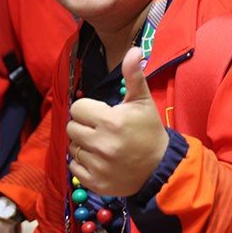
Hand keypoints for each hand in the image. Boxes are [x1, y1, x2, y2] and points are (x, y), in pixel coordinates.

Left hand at [67, 47, 168, 196]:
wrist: (160, 167)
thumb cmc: (149, 130)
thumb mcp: (143, 101)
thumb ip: (134, 75)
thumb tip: (134, 49)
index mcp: (110, 121)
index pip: (77, 109)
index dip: (87, 109)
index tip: (100, 114)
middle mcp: (101, 144)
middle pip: (71, 128)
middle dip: (84, 126)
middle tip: (100, 129)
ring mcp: (98, 166)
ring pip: (72, 148)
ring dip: (83, 145)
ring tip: (101, 145)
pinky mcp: (95, 183)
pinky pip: (74, 168)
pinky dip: (83, 164)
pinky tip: (99, 160)